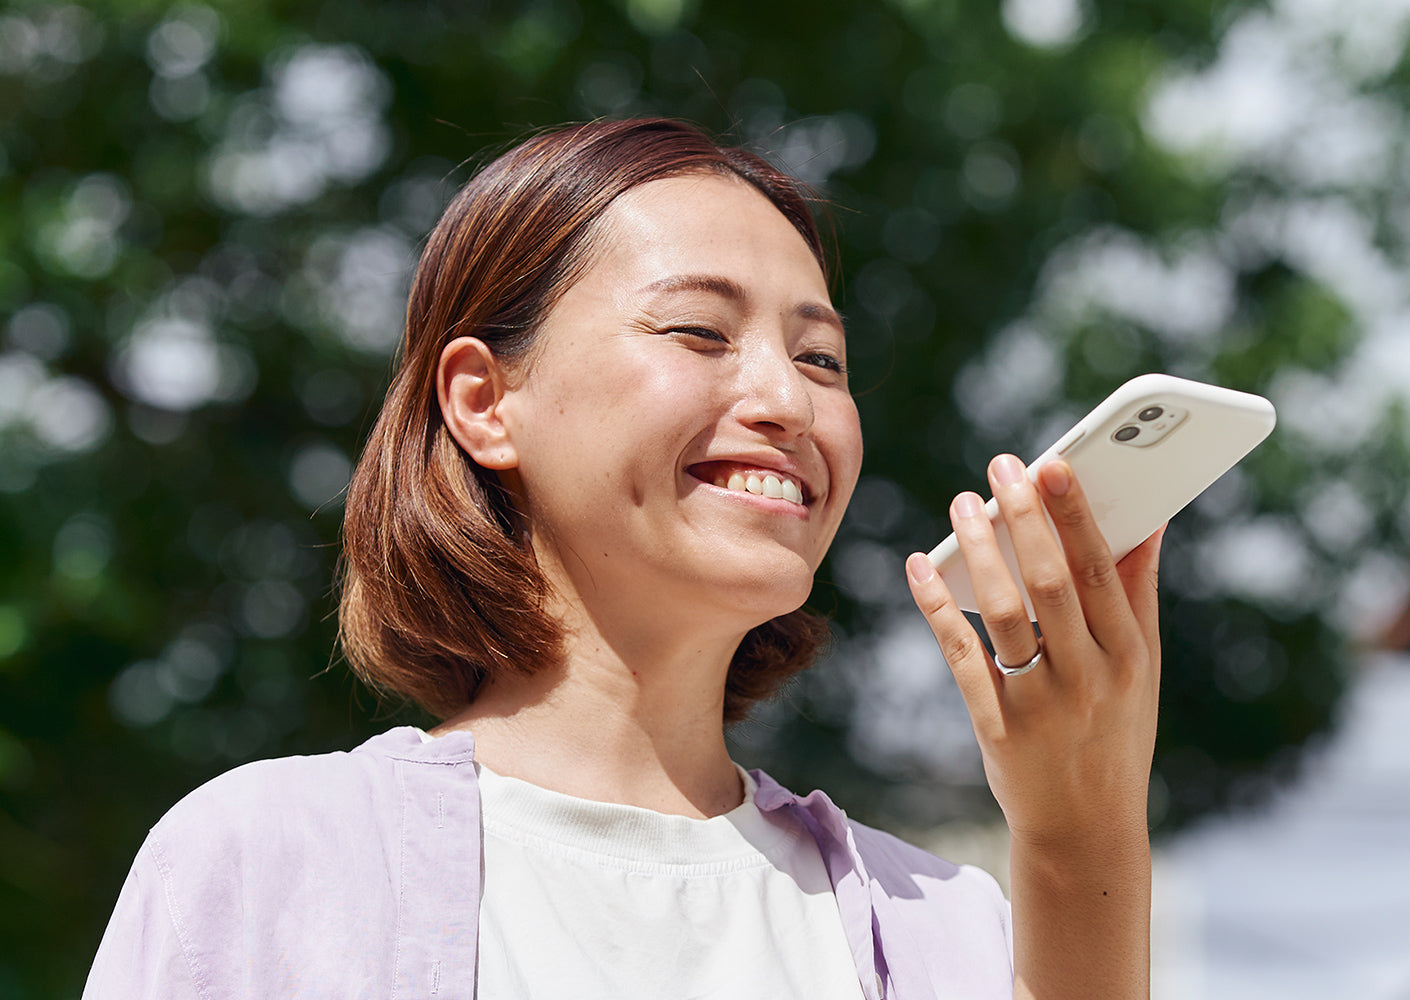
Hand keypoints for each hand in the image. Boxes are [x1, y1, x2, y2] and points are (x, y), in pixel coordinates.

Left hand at [905, 454, 1163, 848]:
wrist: (1085, 827)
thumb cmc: (1114, 730)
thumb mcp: (1140, 667)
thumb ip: (1137, 592)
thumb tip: (1148, 518)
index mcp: (1130, 655)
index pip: (1100, 571)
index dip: (1076, 514)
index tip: (1055, 462)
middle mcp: (1088, 677)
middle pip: (1051, 583)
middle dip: (1025, 518)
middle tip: (1001, 466)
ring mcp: (1040, 705)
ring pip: (1003, 613)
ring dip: (980, 552)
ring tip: (962, 504)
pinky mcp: (996, 727)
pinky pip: (960, 655)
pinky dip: (938, 607)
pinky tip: (921, 566)